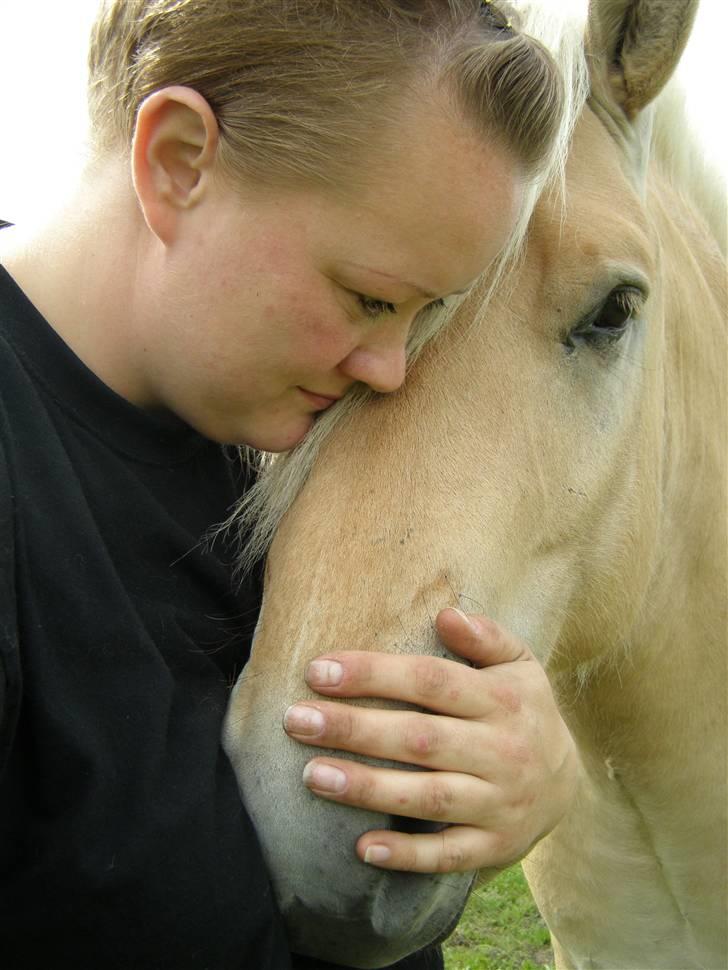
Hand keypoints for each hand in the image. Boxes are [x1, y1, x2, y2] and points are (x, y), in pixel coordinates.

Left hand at [282, 608, 577, 873]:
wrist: (570, 785)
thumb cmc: (524, 711)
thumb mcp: (520, 665)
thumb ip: (486, 637)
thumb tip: (446, 614)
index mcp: (502, 700)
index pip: (431, 681)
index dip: (375, 675)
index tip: (319, 671)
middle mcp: (502, 750)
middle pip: (420, 738)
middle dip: (354, 728)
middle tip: (296, 720)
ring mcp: (499, 802)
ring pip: (429, 796)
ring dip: (368, 788)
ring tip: (313, 775)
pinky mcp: (494, 845)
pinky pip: (449, 854)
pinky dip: (407, 854)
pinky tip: (362, 847)